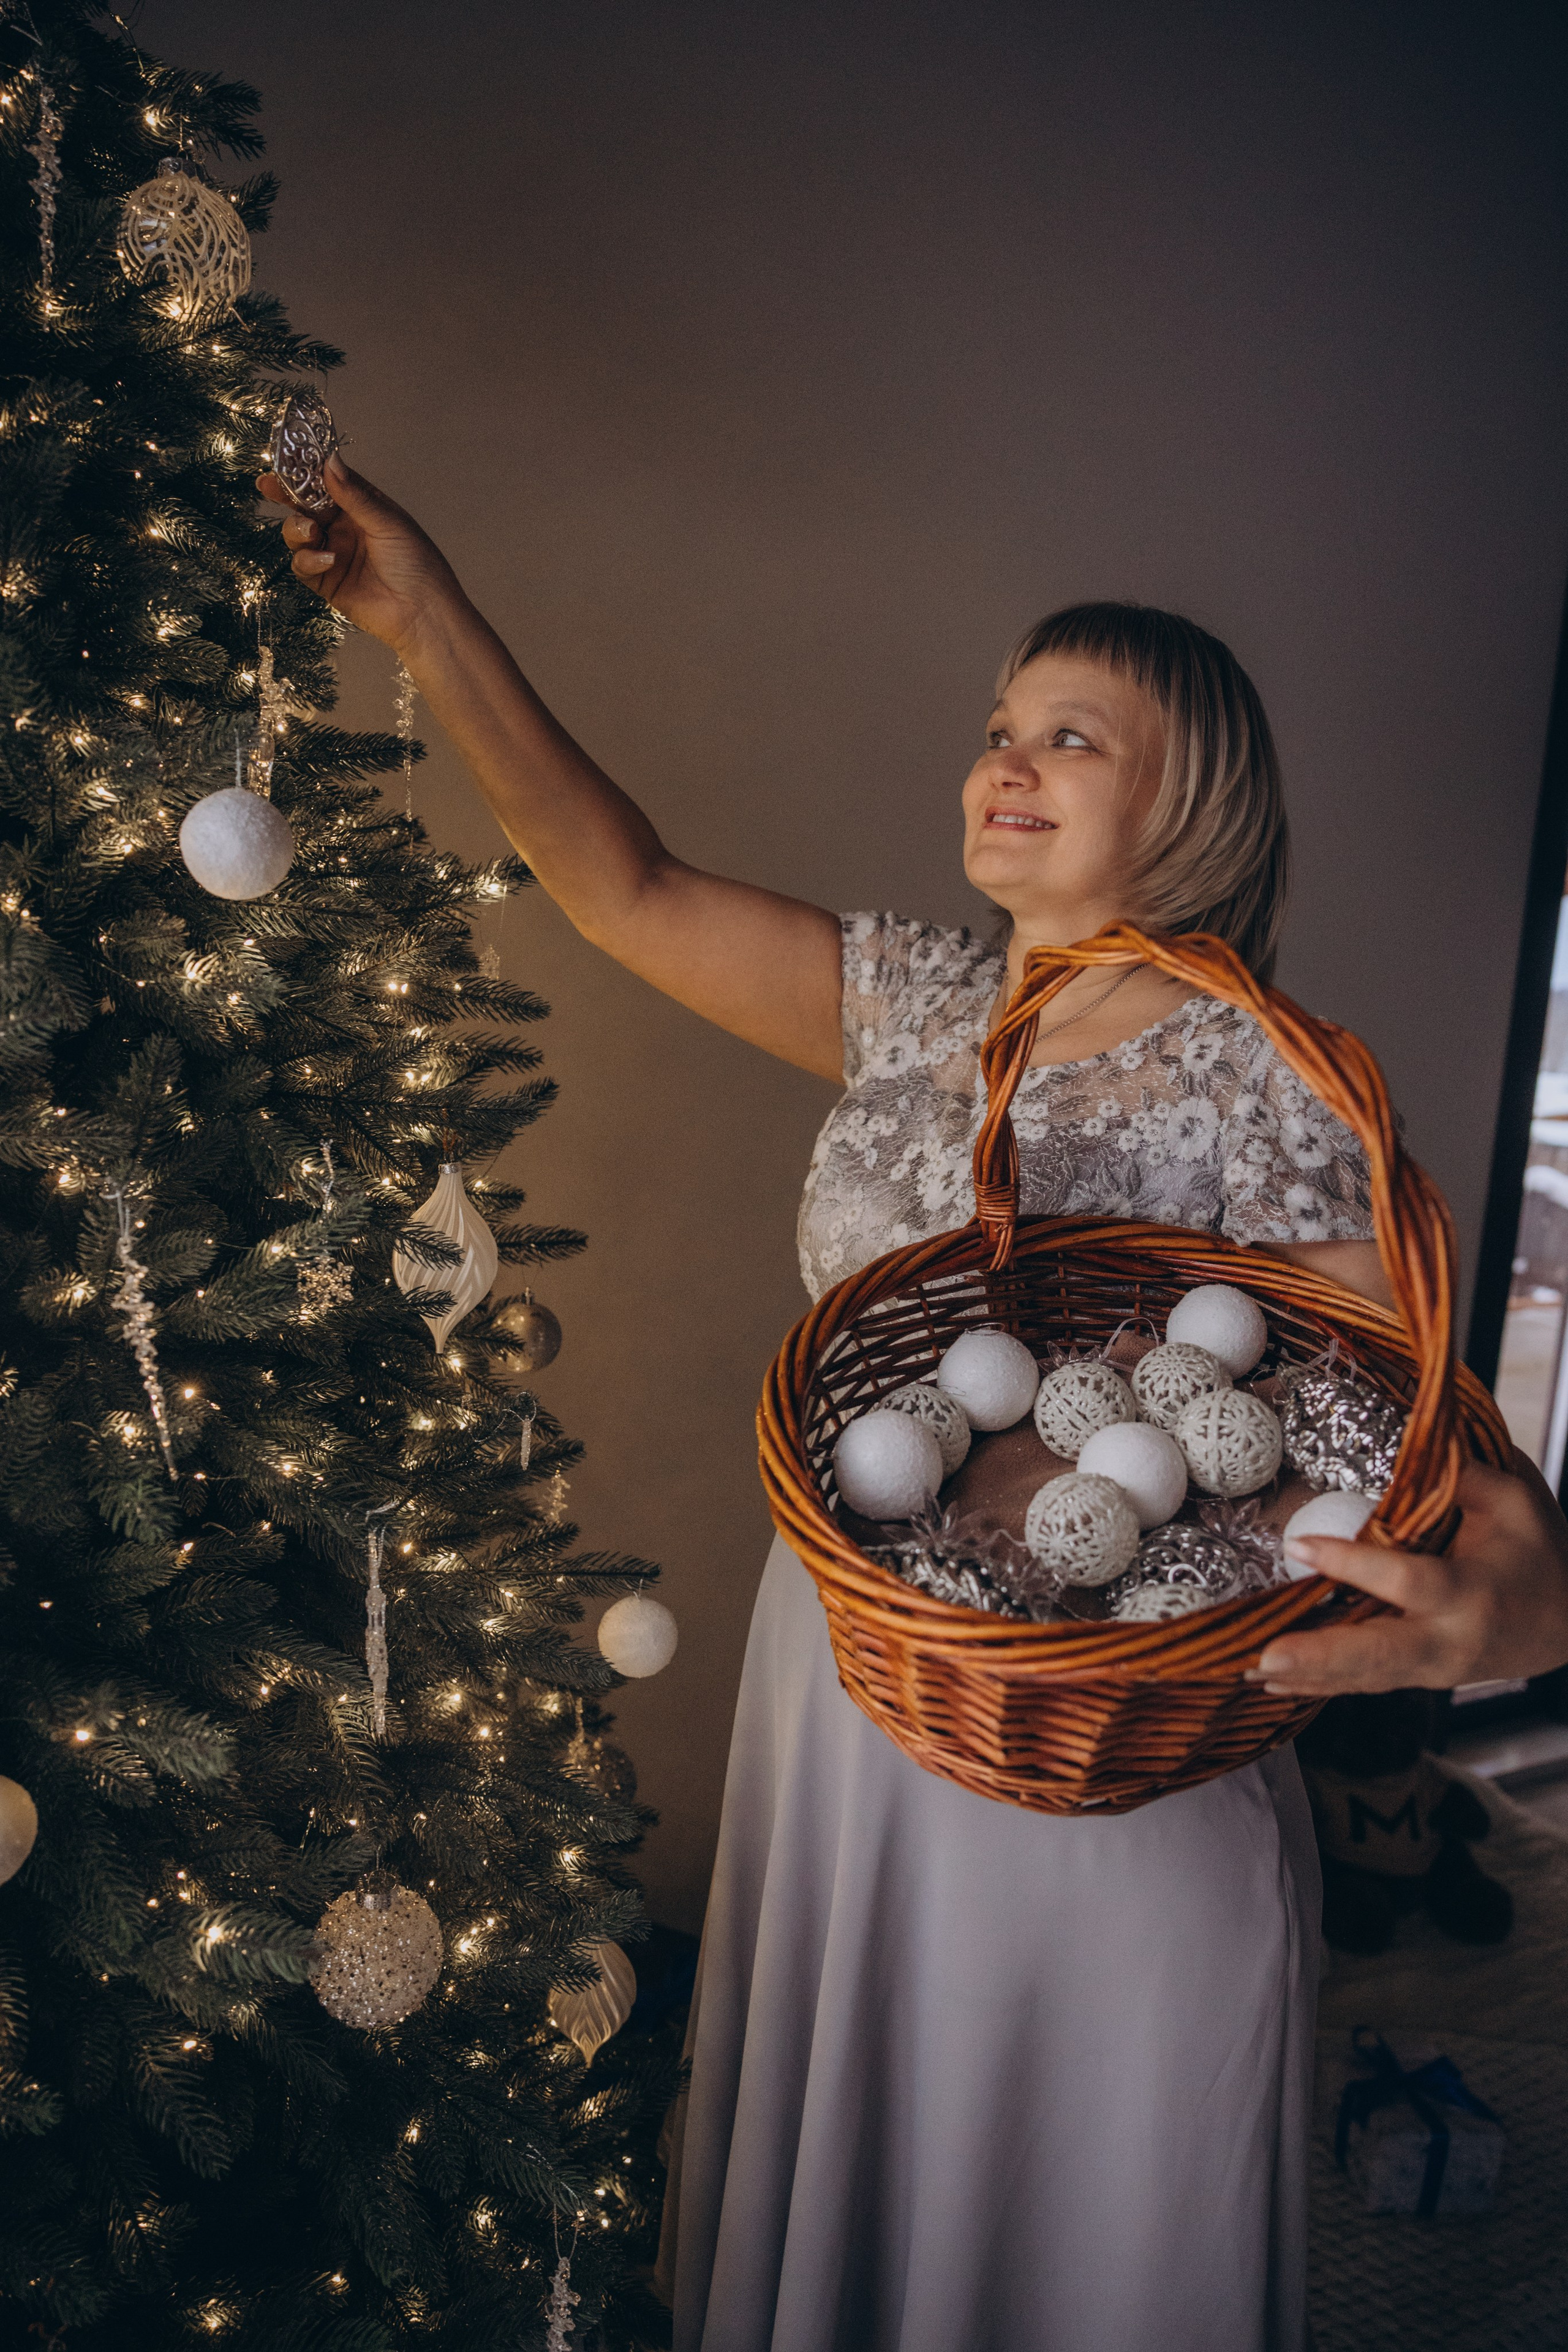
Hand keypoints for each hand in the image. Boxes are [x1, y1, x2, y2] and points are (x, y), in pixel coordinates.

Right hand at [255, 455, 463, 657]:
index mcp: (362, 506)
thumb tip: (329, 461)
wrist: (423, 614)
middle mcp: (344, 527)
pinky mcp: (326, 581)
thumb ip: (354, 495)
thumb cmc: (418, 565)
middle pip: (305, 504)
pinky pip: (303, 564)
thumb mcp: (387, 522)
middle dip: (285, 494)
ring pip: (298, 533)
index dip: (306, 470)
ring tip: (310, 531)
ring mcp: (333, 553)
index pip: (327, 481)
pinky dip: (308, 560)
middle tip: (269, 485)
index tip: (286, 459)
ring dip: (296, 528)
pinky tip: (327, 560)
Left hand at [1247, 1454, 1567, 1695]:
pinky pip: (1363, 1685)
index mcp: (1473, 1592)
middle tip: (1264, 1657)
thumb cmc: (1536, 1553)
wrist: (1567, 1626)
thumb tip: (1409, 1434)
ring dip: (1305, 1677)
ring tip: (1242, 1671)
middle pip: (1381, 1656)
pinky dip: (1317, 1685)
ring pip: (1364, 1679)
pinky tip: (1267, 1682)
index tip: (1297, 1545)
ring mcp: (1433, 1669)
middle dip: (1321, 1659)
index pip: (1409, 1580)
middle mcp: (1449, 1640)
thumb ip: (1463, 1473)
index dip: (1354, 1565)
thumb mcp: (1515, 1501)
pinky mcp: (1418, 1678)